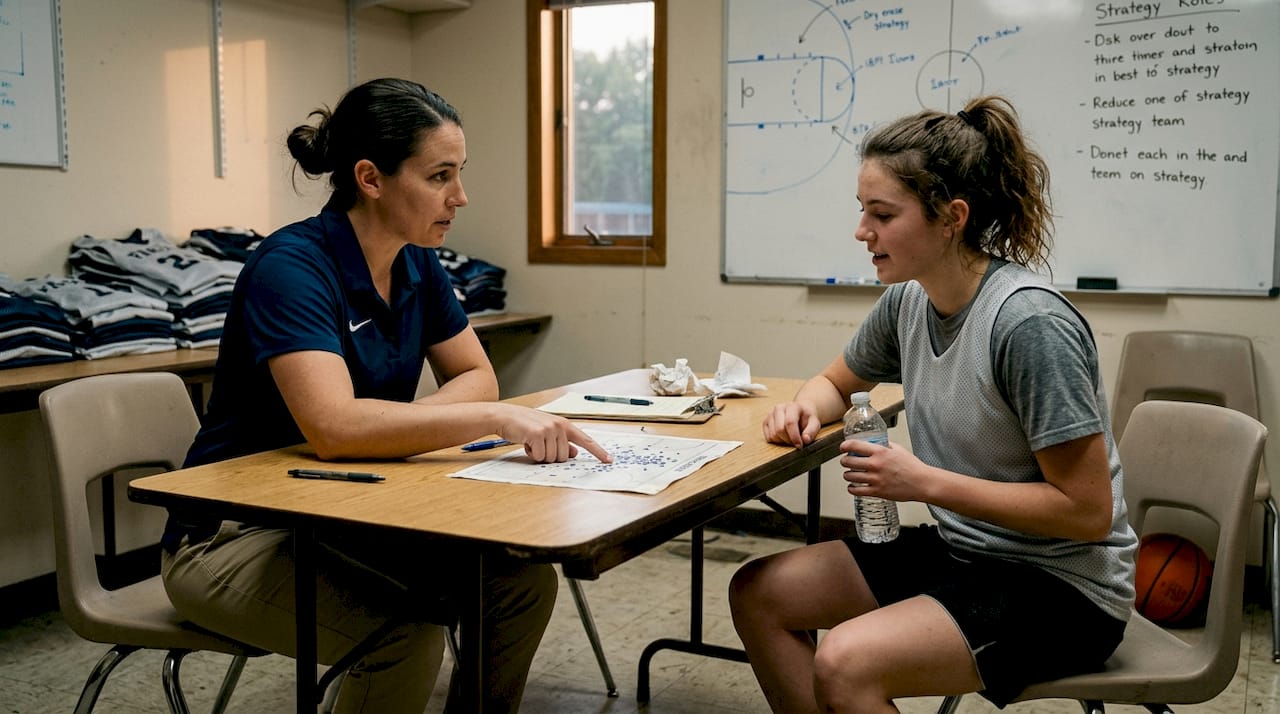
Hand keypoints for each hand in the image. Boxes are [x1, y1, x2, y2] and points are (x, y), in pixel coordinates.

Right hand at [497, 405, 612, 463]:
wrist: (505, 416)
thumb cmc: (525, 425)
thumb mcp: (547, 432)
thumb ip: (562, 442)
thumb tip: (574, 454)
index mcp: (564, 424)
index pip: (586, 440)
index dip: (598, 451)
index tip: (609, 460)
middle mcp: (559, 426)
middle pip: (564, 457)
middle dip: (551, 456)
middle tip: (539, 445)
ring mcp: (548, 429)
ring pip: (552, 459)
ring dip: (540, 455)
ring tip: (531, 443)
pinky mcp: (536, 434)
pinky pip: (540, 457)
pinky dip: (531, 454)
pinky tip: (525, 443)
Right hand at [762, 401, 822, 446]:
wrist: (801, 411)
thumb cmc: (807, 418)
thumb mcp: (815, 423)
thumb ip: (812, 431)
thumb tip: (805, 439)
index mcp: (792, 406)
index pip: (789, 422)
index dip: (794, 436)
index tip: (799, 445)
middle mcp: (779, 408)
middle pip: (779, 430)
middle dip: (788, 440)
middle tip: (796, 441)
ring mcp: (770, 414)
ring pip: (773, 434)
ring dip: (782, 441)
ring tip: (790, 437)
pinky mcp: (765, 421)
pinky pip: (768, 436)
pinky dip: (776, 440)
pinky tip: (783, 437)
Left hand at [840, 438, 920, 500]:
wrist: (922, 483)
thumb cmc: (912, 466)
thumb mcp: (898, 449)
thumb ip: (884, 445)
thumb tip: (874, 443)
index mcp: (880, 452)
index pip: (854, 445)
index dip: (844, 446)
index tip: (842, 448)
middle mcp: (875, 465)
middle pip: (848, 461)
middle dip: (844, 461)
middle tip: (846, 461)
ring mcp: (875, 479)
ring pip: (849, 476)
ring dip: (847, 475)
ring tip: (850, 474)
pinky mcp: (877, 492)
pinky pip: (856, 491)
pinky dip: (851, 488)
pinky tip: (853, 486)